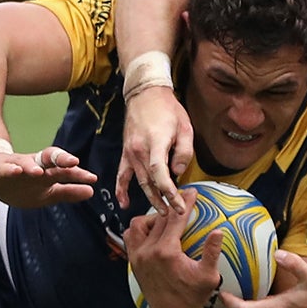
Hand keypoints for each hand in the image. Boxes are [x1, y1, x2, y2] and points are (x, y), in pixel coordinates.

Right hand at [0, 145, 96, 207]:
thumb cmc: (20, 185)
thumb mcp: (45, 193)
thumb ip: (67, 192)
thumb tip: (90, 191)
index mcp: (44, 172)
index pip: (63, 169)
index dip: (77, 174)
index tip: (92, 179)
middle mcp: (32, 165)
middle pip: (48, 159)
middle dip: (61, 160)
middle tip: (74, 162)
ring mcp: (14, 165)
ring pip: (25, 162)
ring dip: (32, 166)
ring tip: (39, 172)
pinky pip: (3, 168)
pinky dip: (9, 169)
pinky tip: (15, 171)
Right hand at [116, 86, 193, 213]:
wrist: (145, 94)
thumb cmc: (168, 110)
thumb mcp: (185, 127)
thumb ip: (184, 151)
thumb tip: (178, 173)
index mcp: (155, 143)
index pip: (160, 174)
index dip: (169, 192)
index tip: (179, 204)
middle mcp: (139, 150)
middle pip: (150, 182)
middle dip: (162, 200)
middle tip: (174, 213)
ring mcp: (130, 152)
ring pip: (139, 181)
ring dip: (149, 198)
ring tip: (161, 211)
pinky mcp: (126, 152)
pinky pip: (121, 174)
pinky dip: (121, 190)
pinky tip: (124, 203)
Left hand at [124, 205, 218, 307]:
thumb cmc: (193, 297)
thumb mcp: (208, 276)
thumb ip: (212, 252)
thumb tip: (219, 231)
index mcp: (166, 252)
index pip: (175, 219)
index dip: (186, 203)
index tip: (193, 191)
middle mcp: (148, 251)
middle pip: (158, 218)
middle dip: (171, 207)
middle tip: (182, 200)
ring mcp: (138, 257)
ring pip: (138, 225)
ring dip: (151, 218)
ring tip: (166, 219)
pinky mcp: (133, 262)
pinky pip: (131, 238)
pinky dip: (139, 231)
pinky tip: (152, 232)